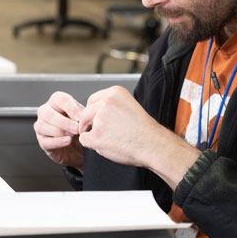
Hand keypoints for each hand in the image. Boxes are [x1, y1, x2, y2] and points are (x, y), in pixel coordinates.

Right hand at [34, 92, 84, 168]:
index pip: (60, 100)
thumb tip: (84, 115)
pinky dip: (57, 142)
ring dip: (59, 132)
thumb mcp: (82, 117)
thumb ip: (82, 114)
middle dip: (64, 122)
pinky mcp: (41, 140)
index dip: (71, 108)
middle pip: (49, 114)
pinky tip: (68, 141)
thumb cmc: (78, 126)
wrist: (76, 145)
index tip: (81, 117)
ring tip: (72, 136)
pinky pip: (45, 141)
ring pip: (43, 127)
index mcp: (56, 101)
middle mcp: (45, 111)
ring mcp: (40, 126)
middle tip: (77, 129)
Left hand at [78, 86, 199, 188]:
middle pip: (85, 111)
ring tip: (110, 139)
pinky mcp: (95, 135)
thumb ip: (111, 105)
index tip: (101, 120)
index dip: (94, 112)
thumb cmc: (144, 130)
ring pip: (83, 125)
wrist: (153, 145)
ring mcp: (100, 118)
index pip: (93, 100)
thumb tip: (92, 113)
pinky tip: (106, 145)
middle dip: (90, 122)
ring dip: (92, 133)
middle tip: (103, 132)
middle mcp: (106, 102)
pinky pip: (84, 139)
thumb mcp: (129, 106)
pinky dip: (91, 144)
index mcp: (115, 92)